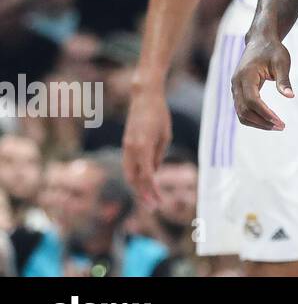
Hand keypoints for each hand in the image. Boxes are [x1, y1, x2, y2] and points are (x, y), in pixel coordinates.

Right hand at [123, 87, 171, 209]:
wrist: (144, 97)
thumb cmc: (160, 114)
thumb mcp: (165, 136)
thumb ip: (158, 156)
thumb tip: (154, 172)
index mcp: (143, 147)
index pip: (147, 176)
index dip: (153, 191)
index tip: (160, 202)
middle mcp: (131, 149)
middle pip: (134, 179)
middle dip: (143, 194)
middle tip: (154, 207)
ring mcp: (126, 147)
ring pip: (128, 173)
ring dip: (137, 187)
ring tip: (148, 198)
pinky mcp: (126, 144)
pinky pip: (129, 165)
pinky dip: (135, 176)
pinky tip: (144, 182)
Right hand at [232, 27, 292, 129]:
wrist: (260, 40)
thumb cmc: (272, 50)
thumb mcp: (282, 62)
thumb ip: (284, 80)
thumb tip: (290, 96)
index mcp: (246, 75)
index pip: (252, 101)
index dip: (265, 113)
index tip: (279, 121)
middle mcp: (236, 83)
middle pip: (244, 111)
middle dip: (262, 122)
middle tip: (281, 126)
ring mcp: (235, 88)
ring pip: (241, 113)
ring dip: (257, 122)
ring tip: (276, 126)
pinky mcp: (238, 90)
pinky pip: (242, 109)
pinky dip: (253, 117)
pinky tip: (268, 120)